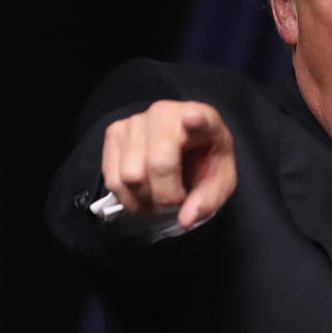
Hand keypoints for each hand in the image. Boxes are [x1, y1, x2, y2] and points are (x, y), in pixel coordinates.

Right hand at [101, 100, 236, 229]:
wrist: (185, 148)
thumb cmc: (205, 162)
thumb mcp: (219, 183)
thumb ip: (207, 201)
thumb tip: (185, 219)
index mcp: (205, 119)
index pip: (200, 119)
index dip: (196, 121)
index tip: (193, 119)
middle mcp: (166, 113)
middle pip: (157, 164)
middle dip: (166, 196)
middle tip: (175, 201)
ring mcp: (136, 120)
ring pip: (130, 175)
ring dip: (144, 199)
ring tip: (158, 196)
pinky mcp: (115, 131)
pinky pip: (112, 178)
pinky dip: (126, 197)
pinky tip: (141, 193)